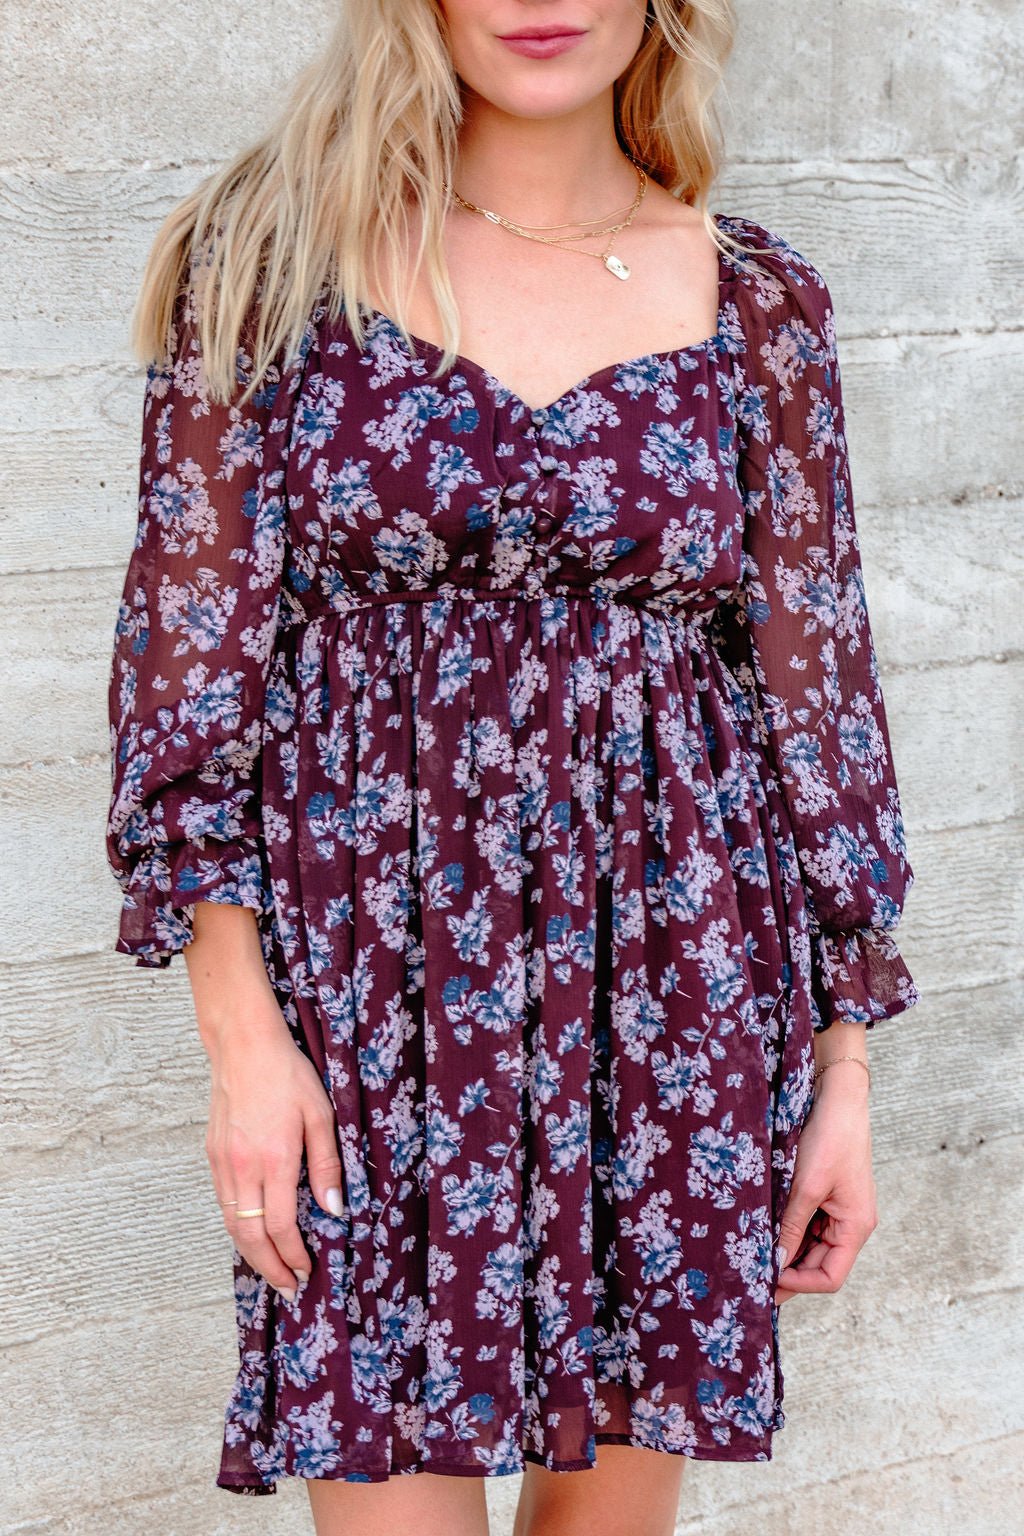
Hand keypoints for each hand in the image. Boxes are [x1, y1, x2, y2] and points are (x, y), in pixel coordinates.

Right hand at [202, 980, 344, 1301]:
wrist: (243, 1046)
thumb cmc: (288, 1075)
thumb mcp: (321, 1115)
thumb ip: (327, 1166)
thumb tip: (334, 1211)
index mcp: (275, 1159)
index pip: (281, 1226)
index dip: (294, 1255)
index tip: (307, 1271)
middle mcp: (244, 1167)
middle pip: (250, 1236)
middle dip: (271, 1268)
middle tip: (289, 1289)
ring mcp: (223, 1162)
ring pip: (231, 1224)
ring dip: (251, 1254)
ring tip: (272, 1270)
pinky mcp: (212, 1154)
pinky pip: (223, 1202)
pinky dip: (236, 1227)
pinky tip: (252, 1233)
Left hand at [774, 1061, 877, 1303]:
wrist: (838, 1099)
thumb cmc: (830, 1139)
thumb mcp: (806, 1187)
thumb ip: (792, 1227)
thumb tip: (775, 1262)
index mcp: (856, 1227)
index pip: (830, 1277)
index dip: (799, 1284)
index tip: (767, 1282)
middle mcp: (851, 1224)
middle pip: (818, 1263)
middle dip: (787, 1270)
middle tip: (751, 1276)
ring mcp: (839, 1210)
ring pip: (810, 1245)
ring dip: (785, 1250)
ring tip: (753, 1254)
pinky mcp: (826, 1196)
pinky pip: (807, 1224)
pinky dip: (787, 1229)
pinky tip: (765, 1229)